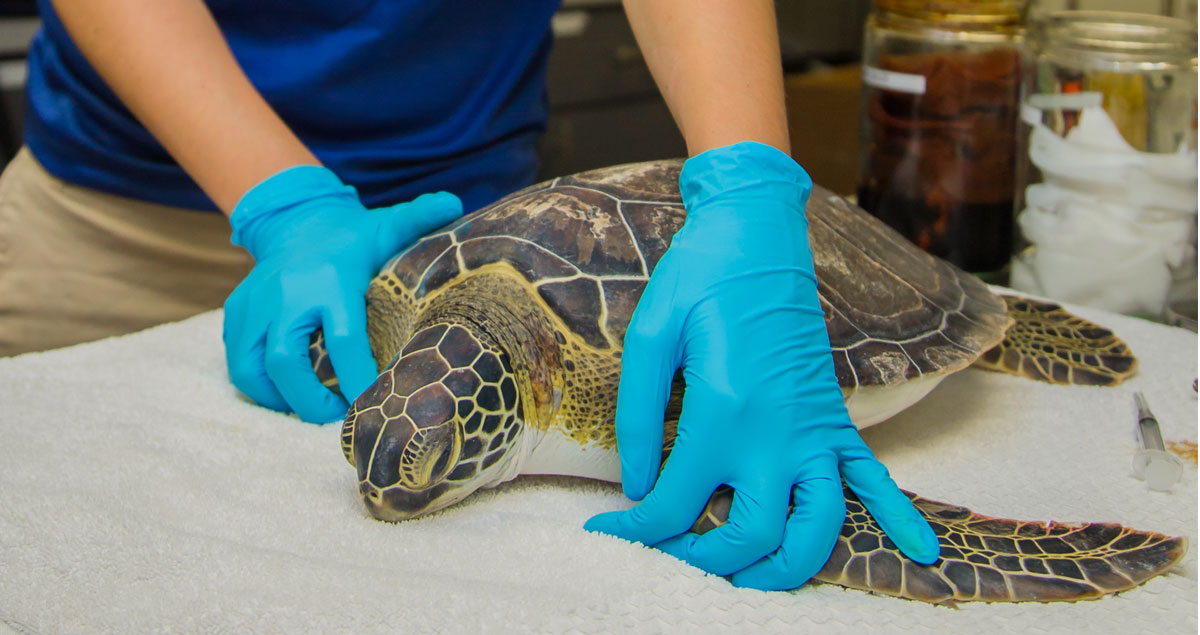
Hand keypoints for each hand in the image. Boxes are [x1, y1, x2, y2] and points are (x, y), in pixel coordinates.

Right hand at [223, 166, 461, 422]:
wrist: (298, 222)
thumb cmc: (353, 239)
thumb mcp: (387, 226)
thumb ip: (420, 218)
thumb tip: (454, 202)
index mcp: (329, 282)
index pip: (342, 339)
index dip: (356, 376)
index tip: (369, 401)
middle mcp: (286, 295)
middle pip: (285, 362)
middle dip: (309, 401)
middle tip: (337, 415)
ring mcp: (254, 305)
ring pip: (250, 369)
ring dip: (280, 399)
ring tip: (311, 407)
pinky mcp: (236, 314)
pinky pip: (238, 363)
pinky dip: (260, 386)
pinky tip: (287, 393)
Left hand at [584, 142, 938, 589]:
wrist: (758, 233)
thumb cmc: (699, 279)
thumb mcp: (650, 337)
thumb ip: (641, 417)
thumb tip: (636, 486)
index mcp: (722, 413)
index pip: (674, 504)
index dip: (635, 531)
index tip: (606, 534)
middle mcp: (775, 434)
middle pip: (750, 536)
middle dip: (706, 563)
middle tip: (671, 560)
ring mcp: (814, 430)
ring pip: (818, 526)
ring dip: (789, 568)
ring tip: (755, 583)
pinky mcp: (835, 418)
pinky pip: (874, 476)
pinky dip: (900, 516)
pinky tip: (922, 551)